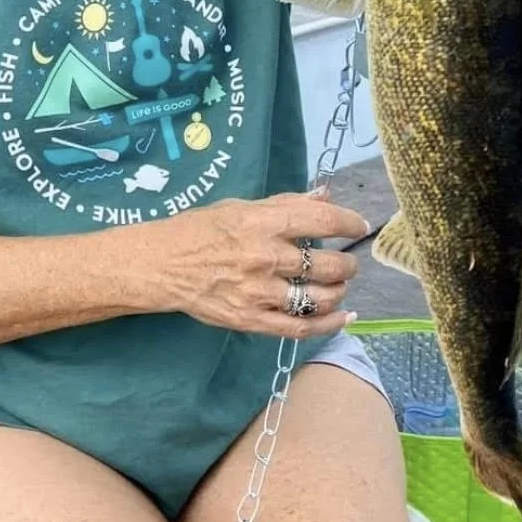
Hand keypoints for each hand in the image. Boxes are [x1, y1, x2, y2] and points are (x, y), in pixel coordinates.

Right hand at [145, 191, 366, 338]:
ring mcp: (259, 292)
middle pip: (325, 264)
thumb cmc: (199, 229)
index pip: (319, 219)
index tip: (359, 225)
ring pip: (317, 297)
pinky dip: (328, 324)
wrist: (162, 265)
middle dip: (346, 264)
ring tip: (340, 286)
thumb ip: (284, 203)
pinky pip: (299, 327)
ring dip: (339, 291)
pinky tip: (343, 317)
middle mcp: (264, 257)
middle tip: (348, 262)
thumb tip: (325, 194)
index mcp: (260, 222)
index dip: (347, 221)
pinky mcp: (251, 320)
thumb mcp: (239, 206)